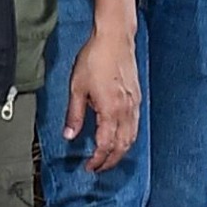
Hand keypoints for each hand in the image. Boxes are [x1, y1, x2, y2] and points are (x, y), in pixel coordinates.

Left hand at [64, 23, 139, 169]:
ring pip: (132, 137)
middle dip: (111, 161)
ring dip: (121, 152)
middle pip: (122, 146)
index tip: (89, 167)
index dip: (98, 160)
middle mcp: (126, 110)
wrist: (115, 38)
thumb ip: (74, 115)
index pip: (106, 145)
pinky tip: (120, 138)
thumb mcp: (77, 87)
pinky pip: (135, 125)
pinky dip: (128, 138)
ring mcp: (134, 104)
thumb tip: (69, 135)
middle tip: (99, 168)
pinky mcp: (137, 97)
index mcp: (110, 110)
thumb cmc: (95, 58)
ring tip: (109, 158)